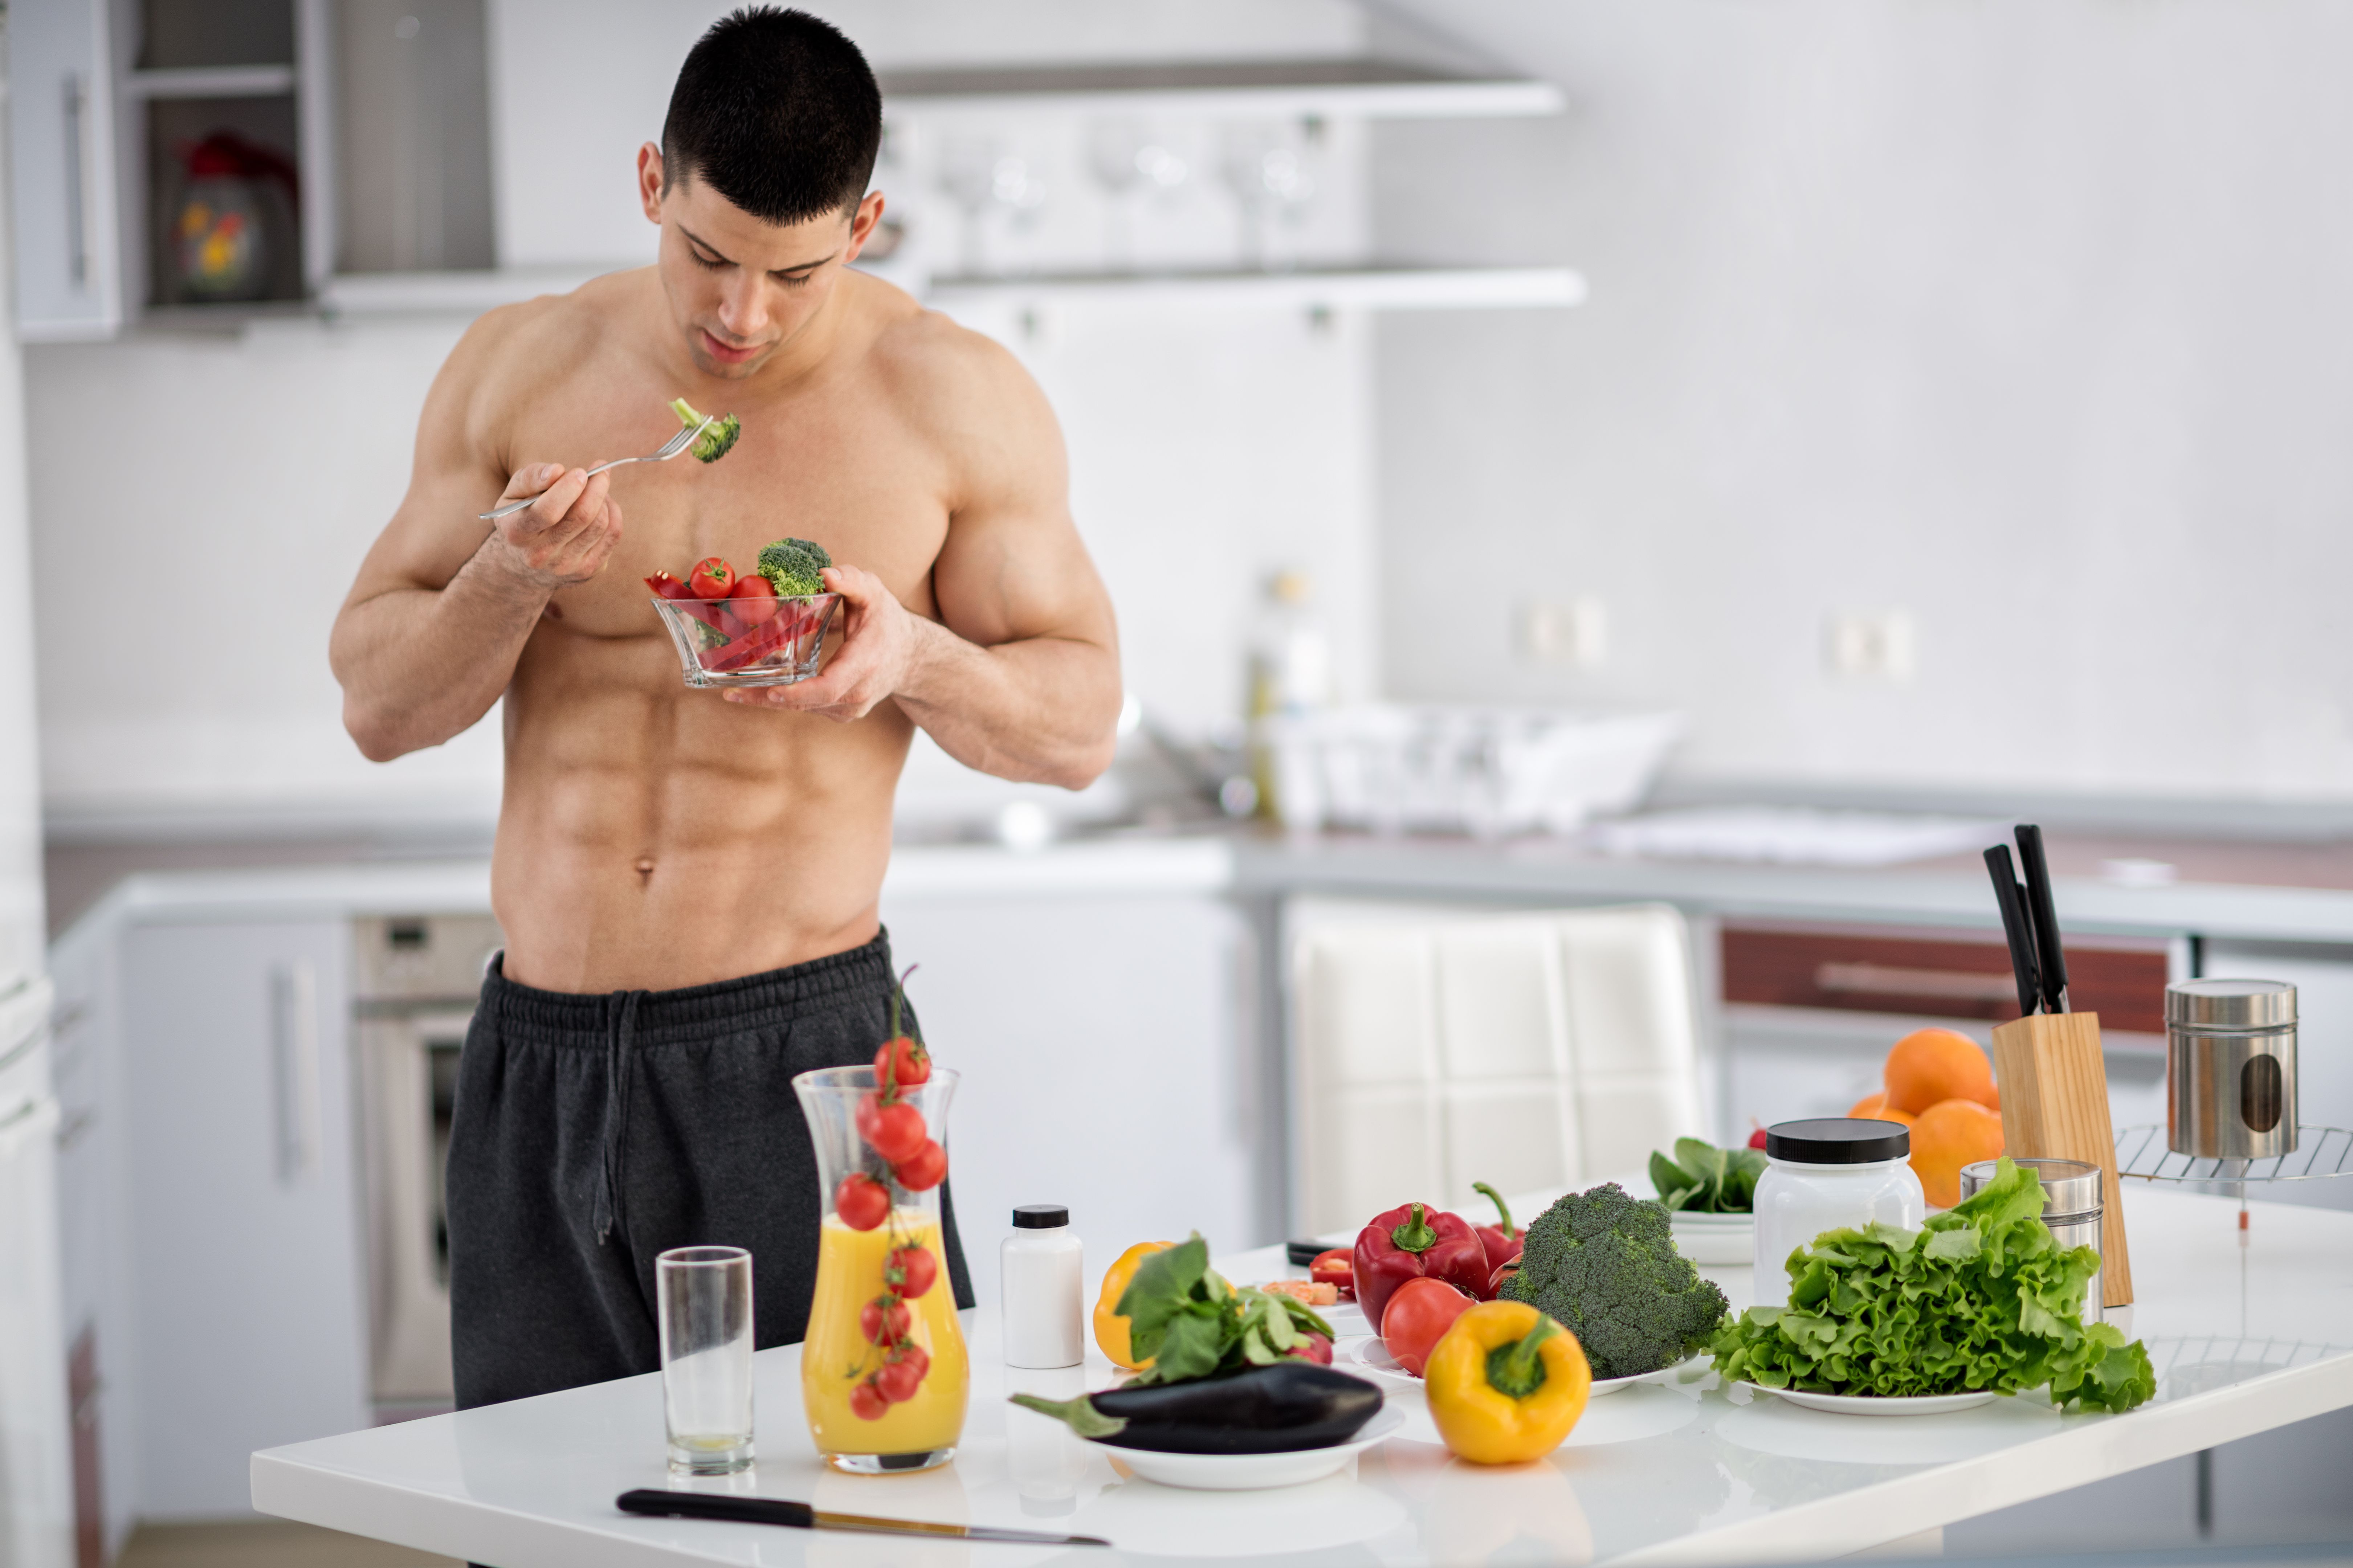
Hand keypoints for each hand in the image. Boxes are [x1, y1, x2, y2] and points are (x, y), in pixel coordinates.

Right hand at [483, 462, 621, 590]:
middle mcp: (540, 555)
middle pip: (581, 517)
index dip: (569, 488)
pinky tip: (603, 505)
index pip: (548, 512)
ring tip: (595, 489)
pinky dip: (613, 513)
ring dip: (603, 499)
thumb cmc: (520, 516)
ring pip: (600, 524)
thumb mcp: (513, 494)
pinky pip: (613, 535)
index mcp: (517, 533)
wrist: (522, 564)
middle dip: (596, 487)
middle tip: (599, 471)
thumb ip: (531, 477)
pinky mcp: (588, 570)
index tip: (581, 471)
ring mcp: (566, 566)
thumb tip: (557, 471)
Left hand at [722, 564, 926, 720]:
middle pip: (810, 703)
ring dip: (772, 700)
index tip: (772, 691)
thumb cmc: (887, 621)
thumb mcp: (874, 592)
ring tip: (737, 692)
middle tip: (732, 694)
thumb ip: (851, 580)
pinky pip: (811, 709)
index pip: (831, 686)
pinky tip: (764, 691)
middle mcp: (859, 691)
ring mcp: (853, 707)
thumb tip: (823, 574)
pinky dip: (787, 700)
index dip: (800, 693)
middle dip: (768, 700)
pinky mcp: (845, 713)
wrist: (911, 657)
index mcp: (865, 662)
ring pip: (807, 709)